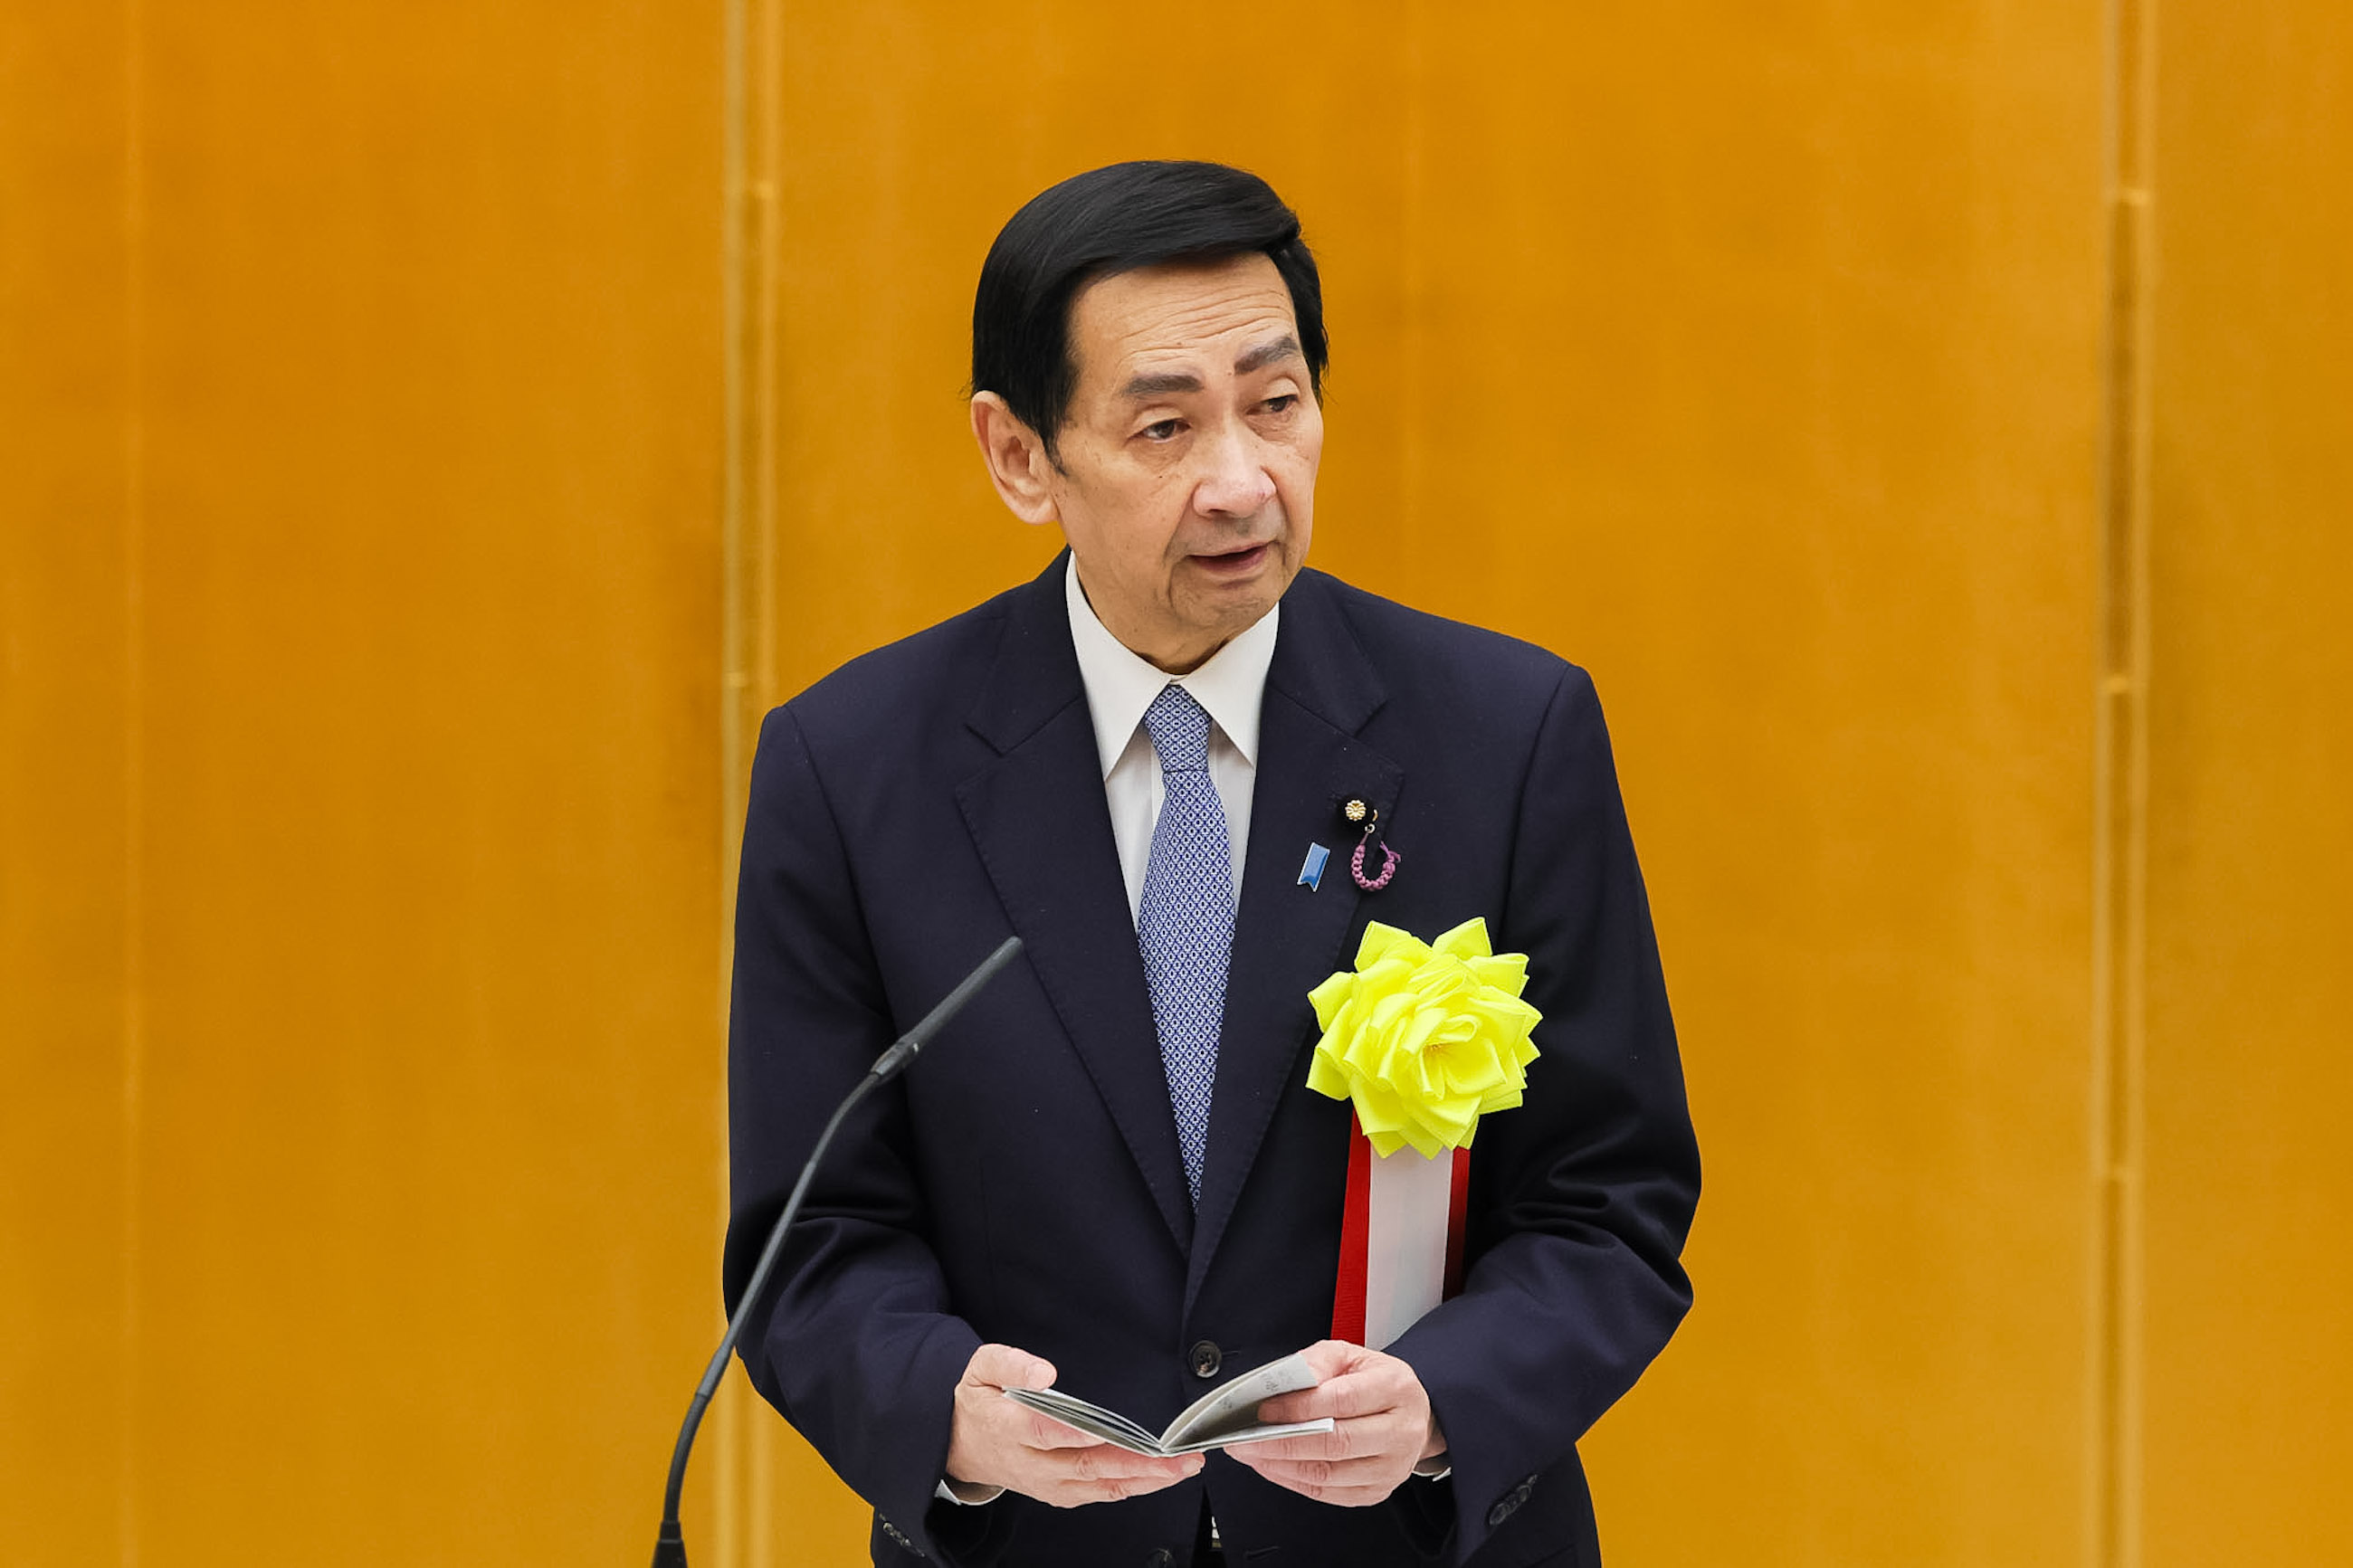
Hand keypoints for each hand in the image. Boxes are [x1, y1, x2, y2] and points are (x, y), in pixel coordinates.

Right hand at [943, 1343, 1203, 1507]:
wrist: (958, 1443)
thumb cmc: (977, 1401)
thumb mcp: (981, 1368)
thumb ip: (1010, 1364)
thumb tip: (1044, 1373)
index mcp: (1010, 1427)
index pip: (1046, 1431)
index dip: (1076, 1433)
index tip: (1108, 1431)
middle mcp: (1031, 1462)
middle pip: (1086, 1466)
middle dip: (1135, 1463)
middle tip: (1174, 1457)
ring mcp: (1046, 1482)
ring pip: (1098, 1485)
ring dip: (1143, 1480)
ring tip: (1180, 1469)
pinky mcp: (1058, 1491)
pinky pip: (1097, 1494)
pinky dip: (1129, 1488)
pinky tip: (1156, 1480)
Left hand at [1224, 1340, 1445, 1505]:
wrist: (1412, 1413)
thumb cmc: (1377, 1383)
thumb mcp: (1351, 1355)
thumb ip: (1317, 1361)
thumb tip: (1289, 1382)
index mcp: (1396, 1388)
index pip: (1342, 1400)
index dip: (1299, 1407)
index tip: (1265, 1409)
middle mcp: (1400, 1431)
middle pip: (1335, 1443)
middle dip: (1281, 1442)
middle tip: (1246, 1438)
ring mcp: (1391, 1467)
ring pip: (1328, 1474)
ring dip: (1281, 1466)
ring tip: (1251, 1452)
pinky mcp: (1377, 1492)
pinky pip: (1328, 1494)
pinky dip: (1293, 1482)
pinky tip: (1272, 1466)